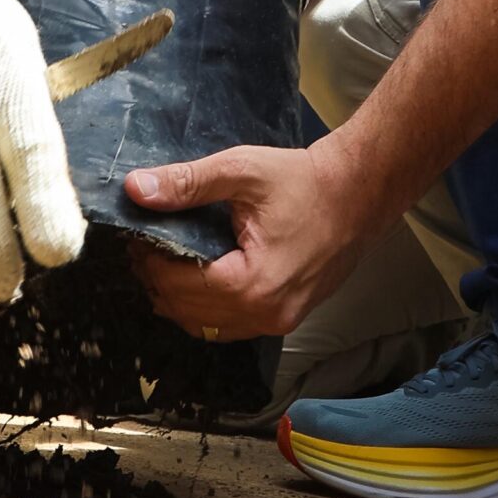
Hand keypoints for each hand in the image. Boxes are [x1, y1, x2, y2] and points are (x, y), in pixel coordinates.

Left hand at [123, 142, 381, 339]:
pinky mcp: (286, 318)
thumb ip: (187, 184)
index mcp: (252, 284)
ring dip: (181, 298)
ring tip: (168, 259)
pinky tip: (199, 275)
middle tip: (146, 246)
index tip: (137, 235)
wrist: (360, 191)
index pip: (177, 285)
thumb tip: (136, 189)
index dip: (149, 260)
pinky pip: (231, 325)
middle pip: (187, 312)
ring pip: (207, 326)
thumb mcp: (243, 171)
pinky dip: (207, 306)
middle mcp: (265, 314)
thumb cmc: (306, 181)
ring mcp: (278, 321)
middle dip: (160, 280)